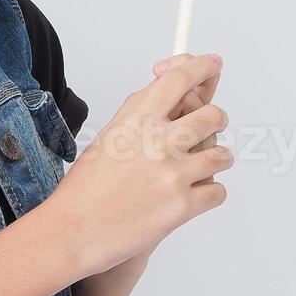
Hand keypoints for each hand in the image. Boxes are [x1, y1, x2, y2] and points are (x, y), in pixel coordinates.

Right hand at [39, 53, 232, 276]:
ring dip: (216, 160)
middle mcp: (158, 142)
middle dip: (217, 121)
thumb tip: (168, 85)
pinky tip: (192, 196)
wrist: (74, 232)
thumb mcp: (110, 136)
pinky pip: (218, 191)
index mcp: (137, 120)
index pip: (180, 78)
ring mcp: (173, 174)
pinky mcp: (182, 206)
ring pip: (222, 155)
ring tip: (200, 168)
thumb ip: (141, 111)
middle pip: (213, 115)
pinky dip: (209, 194)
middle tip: (211, 127)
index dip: (201, 66)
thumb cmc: (86, 188)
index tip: (213, 63)